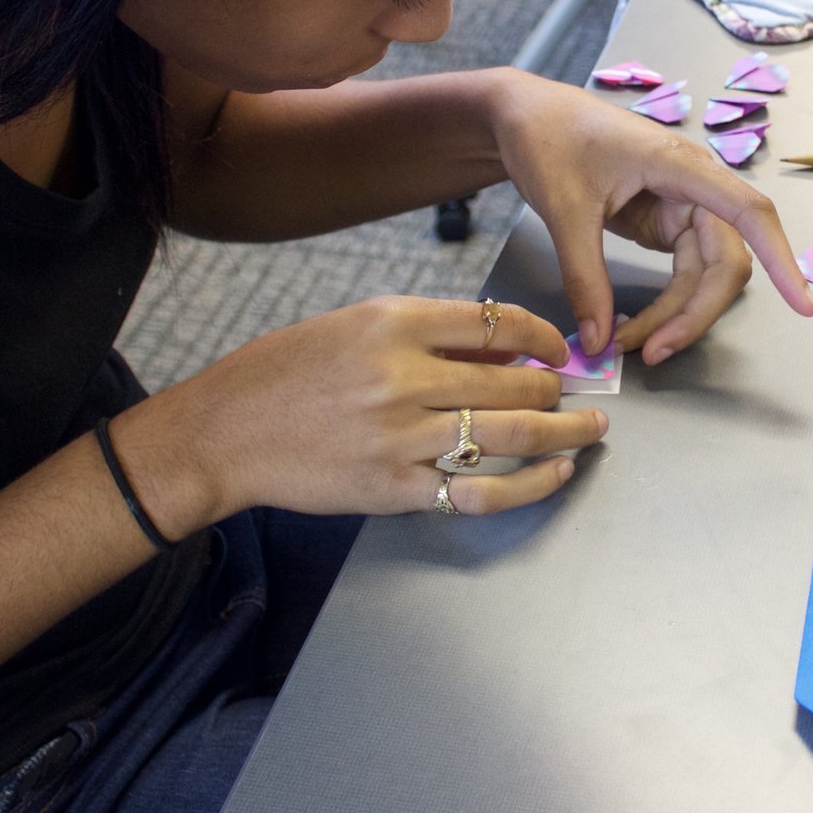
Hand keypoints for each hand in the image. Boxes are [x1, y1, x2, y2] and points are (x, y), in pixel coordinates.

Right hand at [116, 296, 604, 524]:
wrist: (223, 433)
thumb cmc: (285, 373)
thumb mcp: (354, 324)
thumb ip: (427, 331)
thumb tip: (503, 344)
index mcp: (394, 323)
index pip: (498, 322)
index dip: (544, 335)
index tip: (559, 348)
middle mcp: (404, 376)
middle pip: (515, 380)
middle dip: (557, 388)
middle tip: (574, 394)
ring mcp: (402, 437)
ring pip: (511, 433)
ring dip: (564, 433)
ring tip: (589, 432)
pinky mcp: (396, 487)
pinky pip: (482, 489)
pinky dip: (531, 484)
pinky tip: (555, 474)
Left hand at [488, 72, 812, 362]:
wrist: (524, 116)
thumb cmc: (549, 139)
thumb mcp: (564, 209)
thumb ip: (585, 278)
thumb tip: (599, 341)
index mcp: (680, 164)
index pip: (749, 212)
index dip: (781, 258)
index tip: (803, 306)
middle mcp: (695, 185)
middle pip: (725, 261)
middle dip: (694, 313)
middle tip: (650, 354)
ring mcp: (683, 205)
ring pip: (704, 275)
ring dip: (676, 315)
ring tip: (629, 345)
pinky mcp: (665, 222)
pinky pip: (682, 273)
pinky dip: (664, 304)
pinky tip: (634, 326)